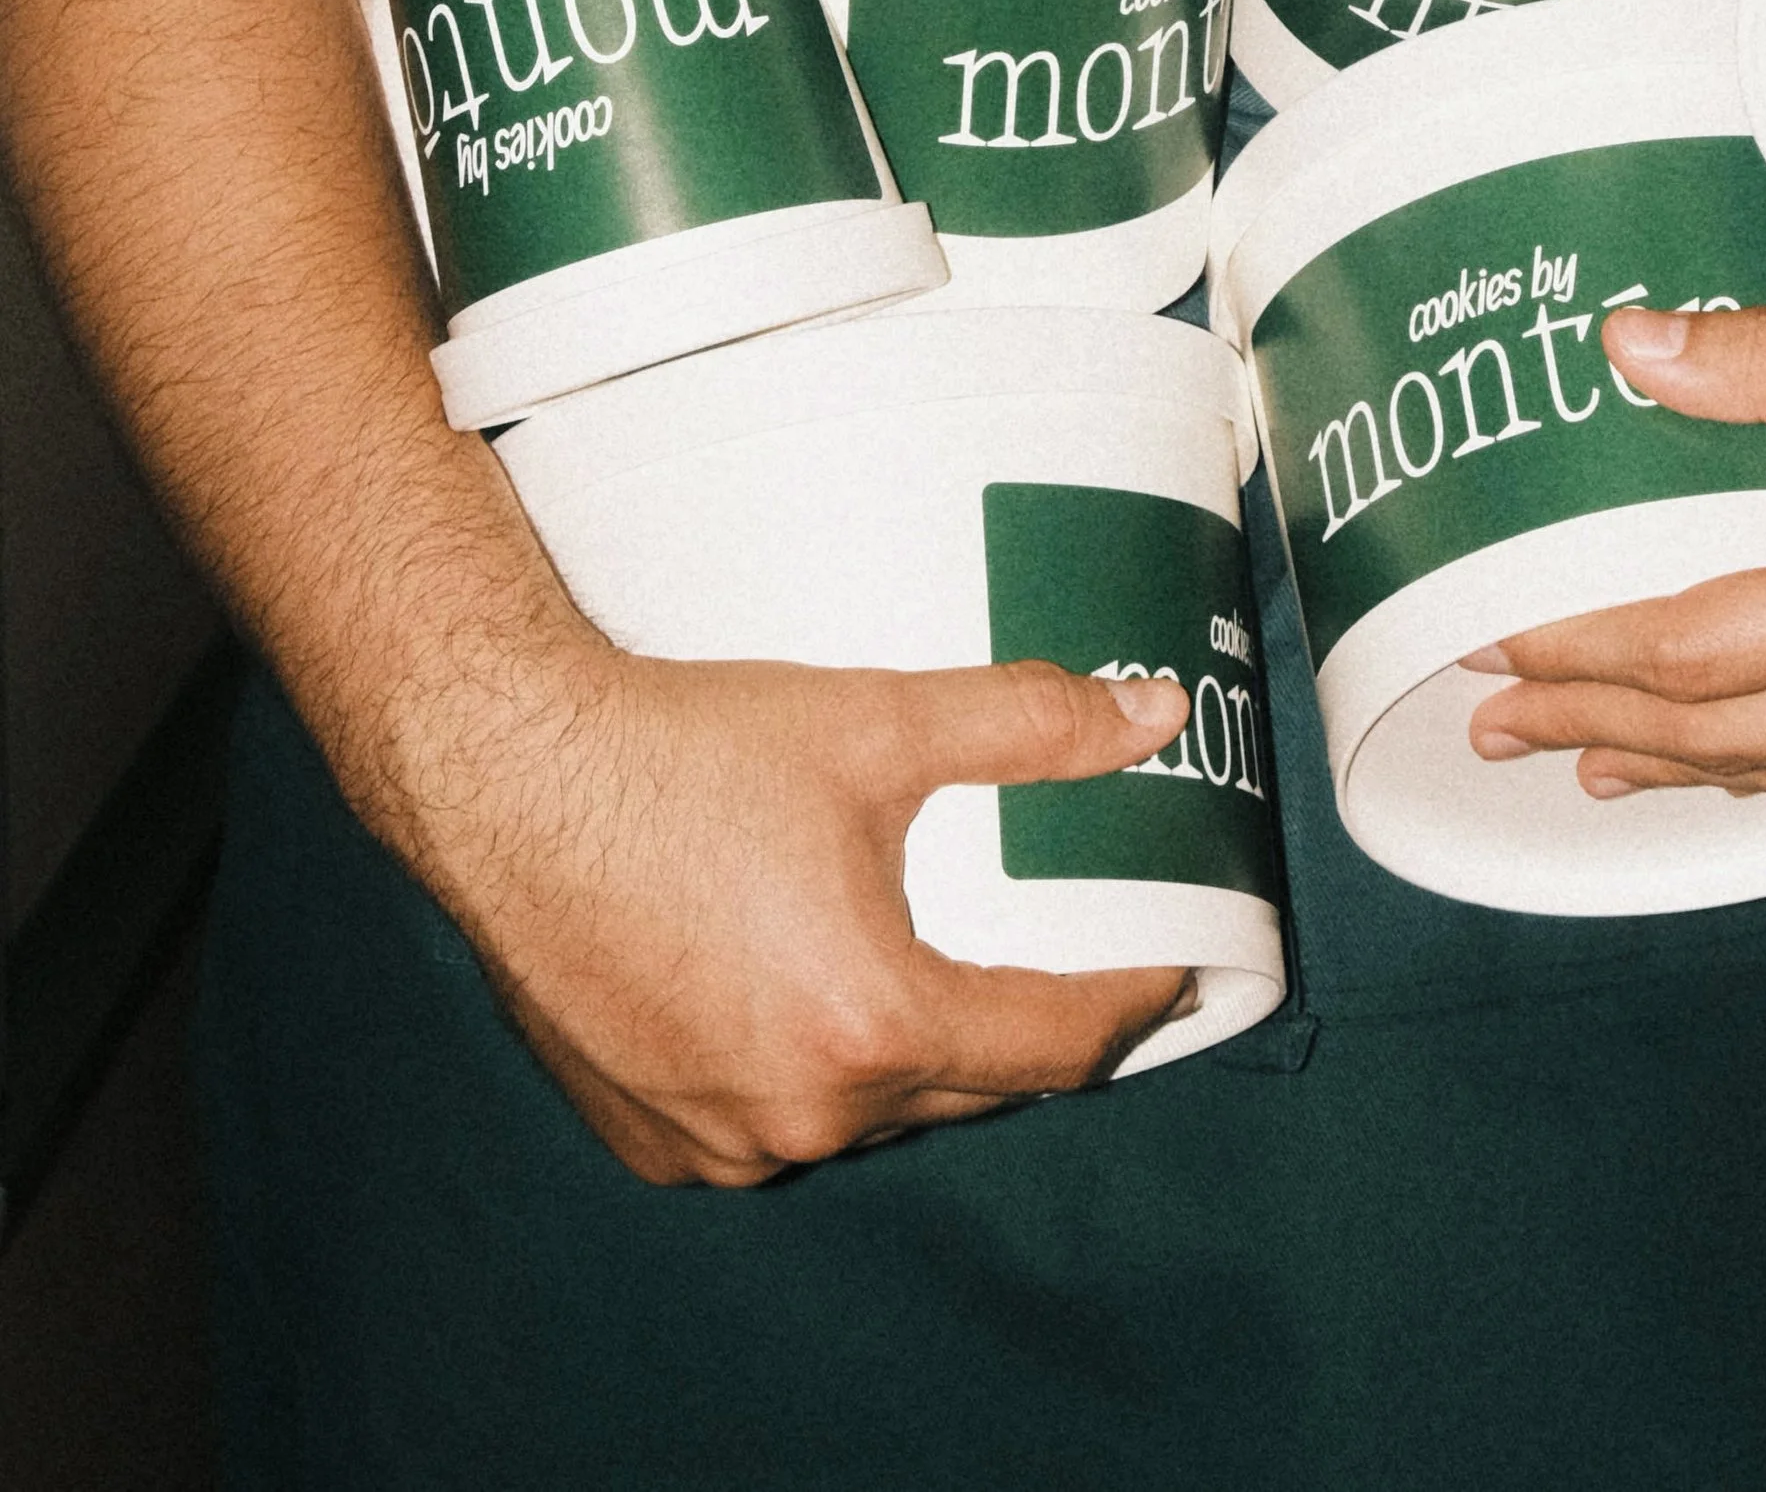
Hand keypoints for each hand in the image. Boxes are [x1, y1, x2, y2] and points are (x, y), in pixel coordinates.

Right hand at [417, 644, 1195, 1183]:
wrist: (506, 776)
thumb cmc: (686, 750)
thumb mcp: (880, 724)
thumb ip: (1029, 725)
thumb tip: (1151, 713)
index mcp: (871, 1024)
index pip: (1054, 1044)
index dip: (1128, 1003)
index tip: (1170, 971)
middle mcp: (800, 1111)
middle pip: (966, 1086)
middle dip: (1023, 1028)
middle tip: (1061, 957)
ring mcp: (716, 1140)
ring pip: (866, 1112)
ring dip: (911, 1056)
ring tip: (936, 971)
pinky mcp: (651, 1138)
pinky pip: (770, 1124)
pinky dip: (808, 1076)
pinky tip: (811, 1004)